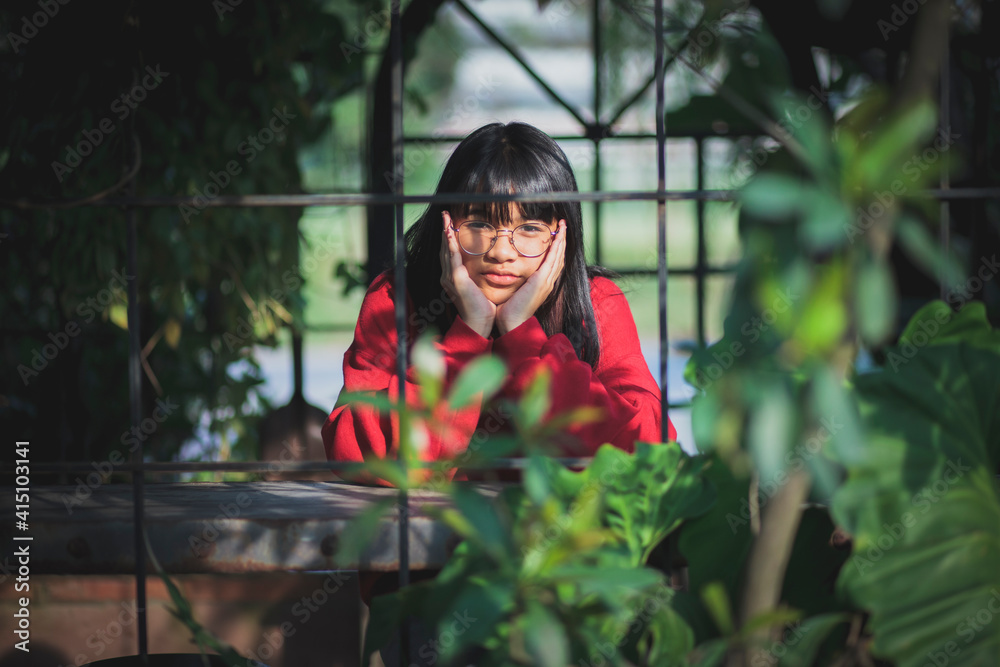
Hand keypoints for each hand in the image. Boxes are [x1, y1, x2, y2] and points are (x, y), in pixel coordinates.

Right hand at [440, 211, 495, 337]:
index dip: (449, 237)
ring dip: (446, 233)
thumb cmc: (481, 306)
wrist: (479, 322)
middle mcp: (448, 275)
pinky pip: (452, 257)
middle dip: (445, 230)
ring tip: (445, 219)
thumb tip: (487, 265)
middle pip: (445, 248)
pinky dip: (450, 244)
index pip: (450, 252)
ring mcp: (450, 277)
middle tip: (444, 215)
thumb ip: (477, 275)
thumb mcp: (478, 286)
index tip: (450, 223)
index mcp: (453, 277)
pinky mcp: (456, 279)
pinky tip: (450, 233)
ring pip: (446, 250)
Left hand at [495, 219, 566, 334]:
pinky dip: (557, 248)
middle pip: (560, 257)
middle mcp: (548, 282)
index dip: (558, 249)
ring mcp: (547, 281)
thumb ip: (520, 283)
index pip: (554, 263)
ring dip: (562, 240)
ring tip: (563, 226)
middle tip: (563, 225)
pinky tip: (559, 237)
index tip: (557, 236)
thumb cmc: (511, 310)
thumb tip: (512, 274)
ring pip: (559, 256)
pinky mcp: (542, 280)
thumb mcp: (518, 292)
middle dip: (562, 240)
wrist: (513, 322)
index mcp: (544, 284)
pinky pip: (553, 260)